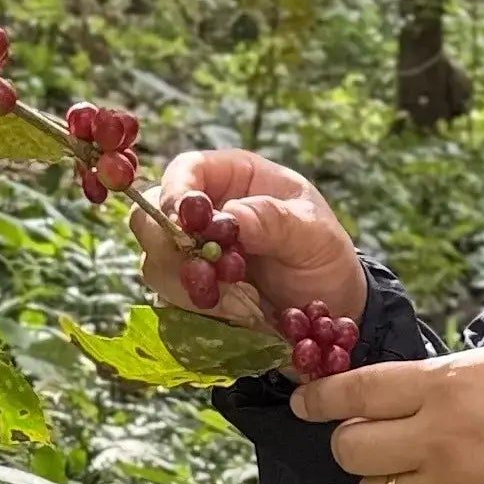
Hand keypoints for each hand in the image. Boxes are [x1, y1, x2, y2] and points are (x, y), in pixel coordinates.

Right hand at [135, 147, 365, 335]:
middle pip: (152, 217)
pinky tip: (233, 314)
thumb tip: (232, 216)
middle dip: (172, 248)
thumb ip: (276, 221)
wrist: (331, 310)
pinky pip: (170, 299)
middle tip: (208, 274)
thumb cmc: (325, 257)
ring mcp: (192, 254)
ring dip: (186, 285)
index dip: (177, 193)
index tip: (189, 222)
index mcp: (234, 179)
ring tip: (234, 300)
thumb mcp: (315, 234)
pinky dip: (195, 309)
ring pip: (156, 263)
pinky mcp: (190, 291)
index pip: (185, 170)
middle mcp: (204, 212)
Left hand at [295, 342, 483, 483]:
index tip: (304, 404)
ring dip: (378, 482)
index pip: (355, 394)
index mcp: (445, 390)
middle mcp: (437, 443)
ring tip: (408, 471)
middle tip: (369, 438)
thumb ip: (439, 377)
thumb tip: (388, 391)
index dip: (320, 399)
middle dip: (350, 442)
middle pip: (350, 450)